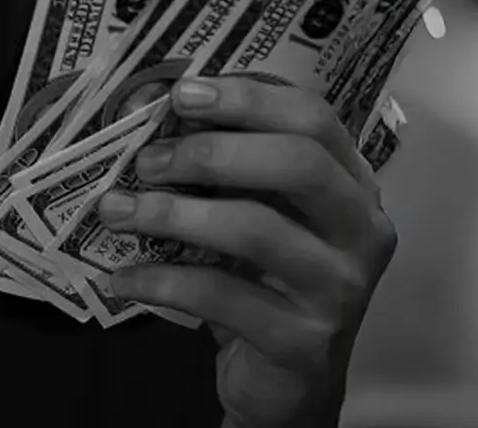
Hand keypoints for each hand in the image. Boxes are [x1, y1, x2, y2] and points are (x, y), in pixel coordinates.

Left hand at [95, 76, 395, 427]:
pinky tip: (123, 278)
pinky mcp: (302, 341)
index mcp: (352, 186)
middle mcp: (361, 232)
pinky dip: (162, 281)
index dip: (248, 98)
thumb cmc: (265, 281)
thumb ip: (223, 169)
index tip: (181, 94)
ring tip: (116, 211)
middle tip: (147, 160)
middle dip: (213, 152)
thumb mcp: (253, 215)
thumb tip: (147, 113)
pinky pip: (221, 295)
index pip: (313, 119)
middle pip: (298, 163)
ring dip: (173, 213)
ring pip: (257, 229)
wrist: (287, 382)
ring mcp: (338, 289)